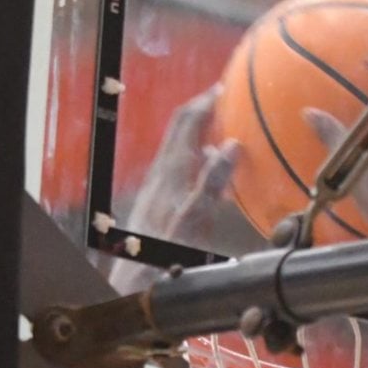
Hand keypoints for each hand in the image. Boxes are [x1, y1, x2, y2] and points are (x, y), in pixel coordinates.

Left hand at [120, 86, 264, 259]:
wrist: (136, 280)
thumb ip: (212, 183)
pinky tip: (208, 170)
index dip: (206, 102)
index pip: (188, 122)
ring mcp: (157, 186)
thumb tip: (230, 145)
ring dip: (198, 132)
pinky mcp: (157, 201)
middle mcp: (161, 173)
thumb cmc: (168, 254)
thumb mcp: (196, 220)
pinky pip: (178, 165)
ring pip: (178, 146)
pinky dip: (196, 155)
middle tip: (223, 98)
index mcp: (172, 171)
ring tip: (221, 128)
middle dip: (201, 109)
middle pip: (179, 129)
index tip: (225, 87)